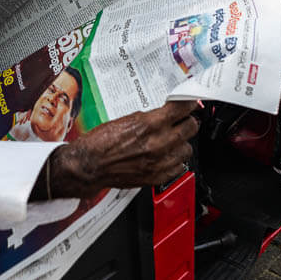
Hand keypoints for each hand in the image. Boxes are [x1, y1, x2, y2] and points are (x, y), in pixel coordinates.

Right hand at [35, 100, 198, 200]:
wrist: (90, 165)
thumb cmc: (101, 142)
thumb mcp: (127, 118)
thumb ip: (151, 117)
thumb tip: (166, 113)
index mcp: (150, 124)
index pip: (182, 108)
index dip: (189, 103)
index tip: (190, 102)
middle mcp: (158, 143)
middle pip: (191, 127)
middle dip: (188, 121)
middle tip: (183, 120)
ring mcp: (160, 162)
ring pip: (187, 148)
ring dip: (182, 143)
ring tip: (173, 140)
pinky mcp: (157, 177)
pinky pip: (180, 167)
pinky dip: (176, 161)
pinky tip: (167, 156)